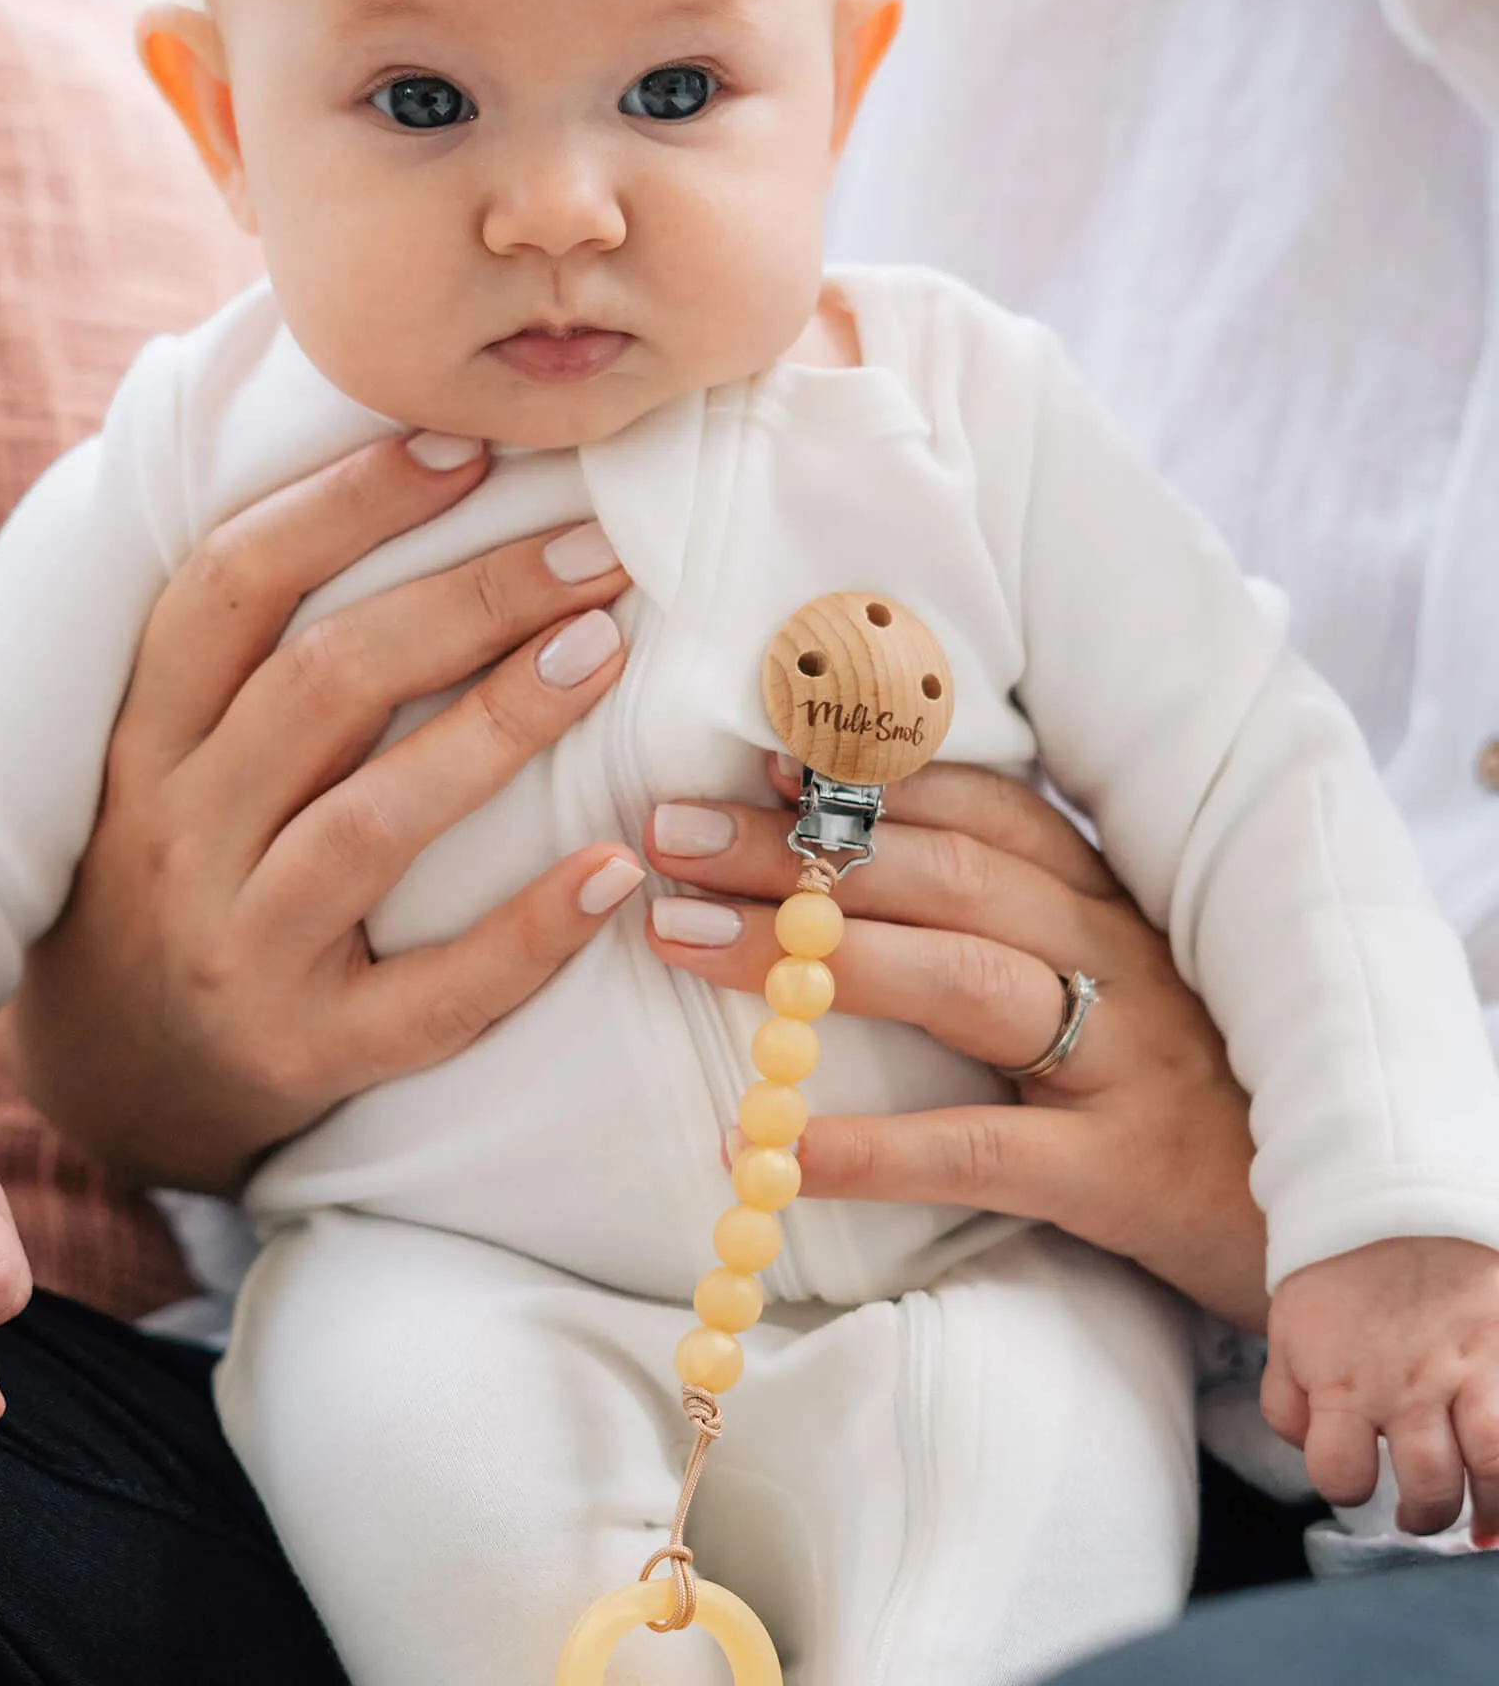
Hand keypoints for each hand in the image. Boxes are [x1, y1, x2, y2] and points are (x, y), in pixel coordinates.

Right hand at [9, 432, 643, 1192]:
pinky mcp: (306, 1052)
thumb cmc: (174, 871)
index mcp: (146, 740)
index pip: (229, 587)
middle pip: (321, 684)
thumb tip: (400, 480)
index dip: (345, 504)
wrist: (112, 1075)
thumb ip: (243, 649)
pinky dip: (528, 932)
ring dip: (496, 728)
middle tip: (593, 550)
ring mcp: (240, 949)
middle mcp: (178, 834)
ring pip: (370, 823)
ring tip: (603, 651)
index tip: (467, 447)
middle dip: (468, 599)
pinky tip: (614, 867)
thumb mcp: (165, 752)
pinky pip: (432, 996)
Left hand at [645, 757, 1269, 1328]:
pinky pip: (984, 1149)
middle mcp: (1109, 952)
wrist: (1303, 1213)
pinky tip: (773, 1153)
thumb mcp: (1088, 969)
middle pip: (937, 876)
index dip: (862, 778)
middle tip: (667, 834)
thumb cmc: (1161, 1075)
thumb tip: (820, 864)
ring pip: (958, 978)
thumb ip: (986, 912)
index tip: (751, 757)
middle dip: (794, 849)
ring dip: (809, 957)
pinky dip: (875, 1148)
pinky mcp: (1118, 1169)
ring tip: (682, 940)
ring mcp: (1121, 1056)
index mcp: (1093, 895)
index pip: (974, 807)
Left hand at [1263, 1237, 1498, 1538]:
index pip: (1341, 1474)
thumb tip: (1310, 1450)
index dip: (1346, 1486)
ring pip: (1494, 1472)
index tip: (1357, 1480)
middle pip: (1430, 1488)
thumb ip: (1288, 1399)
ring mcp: (1471, 1372)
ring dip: (1491, 1508)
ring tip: (1480, 1515)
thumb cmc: (1343, 1280)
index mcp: (1343, 1382)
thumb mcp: (1290, 1332)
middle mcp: (1409, 1386)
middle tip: (1421, 1510)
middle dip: (1427, 1514)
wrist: (1402, 1207)